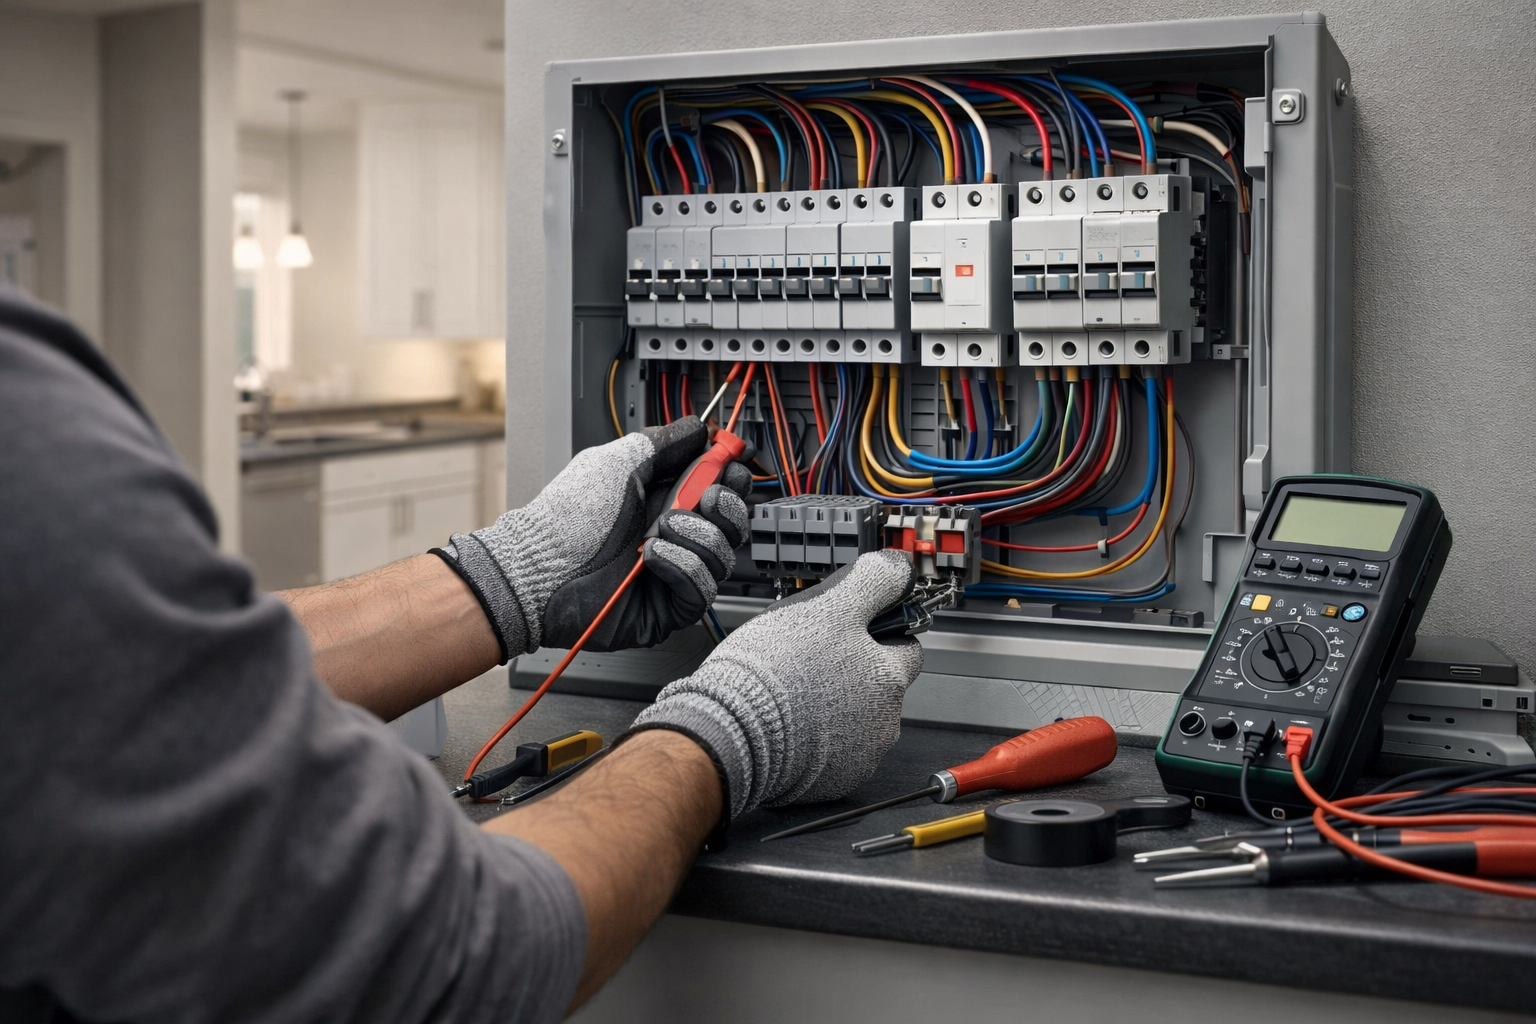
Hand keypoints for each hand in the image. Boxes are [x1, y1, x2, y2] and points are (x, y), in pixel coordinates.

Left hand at [435, 417, 751, 659]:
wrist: (539, 567)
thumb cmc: (567, 517)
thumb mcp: (616, 463)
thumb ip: (662, 443)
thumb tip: (698, 428)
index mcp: (662, 499)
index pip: (719, 489)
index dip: (732, 477)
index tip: (732, 464)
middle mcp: (672, 535)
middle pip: (733, 524)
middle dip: (728, 506)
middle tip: (707, 496)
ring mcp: (672, 572)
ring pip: (723, 555)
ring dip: (697, 535)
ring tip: (660, 530)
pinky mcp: (668, 607)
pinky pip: (702, 588)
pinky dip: (683, 566)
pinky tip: (654, 556)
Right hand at [629, 551, 923, 818]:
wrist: (731, 733)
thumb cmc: (774, 672)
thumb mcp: (828, 606)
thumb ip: (872, 581)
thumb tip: (898, 566)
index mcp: (888, 678)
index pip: (906, 647)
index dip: (879, 632)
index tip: (853, 629)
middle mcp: (884, 722)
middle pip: (880, 686)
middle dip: (854, 672)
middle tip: (812, 657)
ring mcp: (859, 756)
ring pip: (856, 720)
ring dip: (835, 706)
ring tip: (795, 691)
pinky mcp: (831, 782)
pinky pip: (833, 753)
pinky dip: (817, 739)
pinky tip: (790, 722)